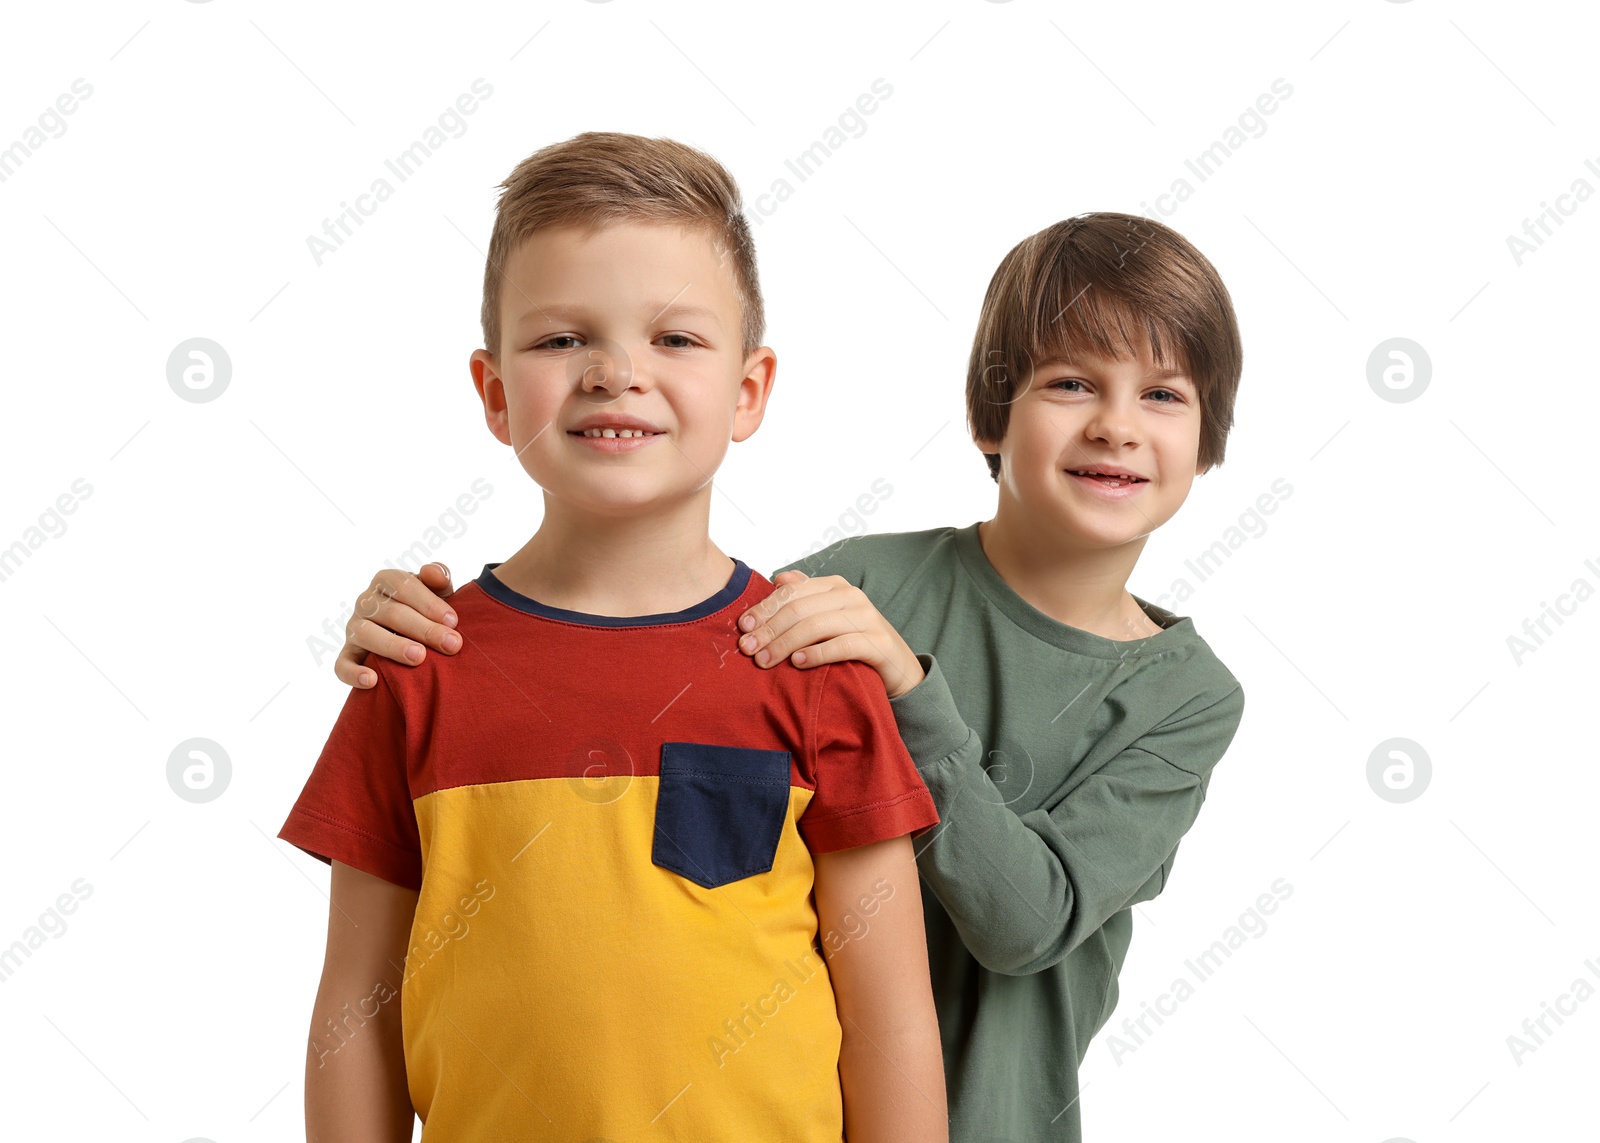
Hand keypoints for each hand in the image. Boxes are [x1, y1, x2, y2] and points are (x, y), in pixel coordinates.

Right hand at [336, 563, 461, 688]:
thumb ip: (438, 578)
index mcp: (386, 581)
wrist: (411, 633)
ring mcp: (353, 628)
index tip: (453, 621)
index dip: (429, 602)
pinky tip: (372, 681)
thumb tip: (435, 572)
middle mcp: (366, 602)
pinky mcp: (348, 654)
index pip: (403, 585)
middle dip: (424, 628)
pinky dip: (354, 673)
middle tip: (451, 644)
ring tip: (419, 657)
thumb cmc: (427, 609)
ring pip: (366, 634)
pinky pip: (342, 664)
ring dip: (393, 646)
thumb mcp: (437, 591)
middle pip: (391, 612)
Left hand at [736, 571, 925, 699]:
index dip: (764, 608)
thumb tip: (778, 579)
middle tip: (747, 649)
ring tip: (765, 661)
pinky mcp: (877, 642)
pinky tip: (797, 663)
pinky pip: (840, 646)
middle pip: (799, 610)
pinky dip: (815, 654)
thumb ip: (806, 597)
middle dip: (769, 629)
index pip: (791, 592)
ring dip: (784, 644)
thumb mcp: (829, 616)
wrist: (899, 667)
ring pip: (815, 626)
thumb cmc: (856, 641)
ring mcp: (866, 618)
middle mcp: (851, 596)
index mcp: (835, 586)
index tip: (743, 627)